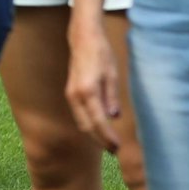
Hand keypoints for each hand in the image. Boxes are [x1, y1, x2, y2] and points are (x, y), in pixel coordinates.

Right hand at [64, 18, 123, 152]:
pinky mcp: (70, 93)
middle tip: (115, 150)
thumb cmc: (100, 53)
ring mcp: (70, 95)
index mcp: (88, 91)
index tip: (118, 147)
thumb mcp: (112, 74)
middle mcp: (75, 95)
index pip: (98, 121)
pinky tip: (99, 127)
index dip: (108, 136)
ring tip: (109, 142)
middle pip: (87, 126)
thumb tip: (114, 117)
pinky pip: (79, 115)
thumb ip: (112, 97)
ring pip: (81, 122)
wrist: (83, 39)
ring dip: (94, 134)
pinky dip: (88, 124)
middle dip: (100, 140)